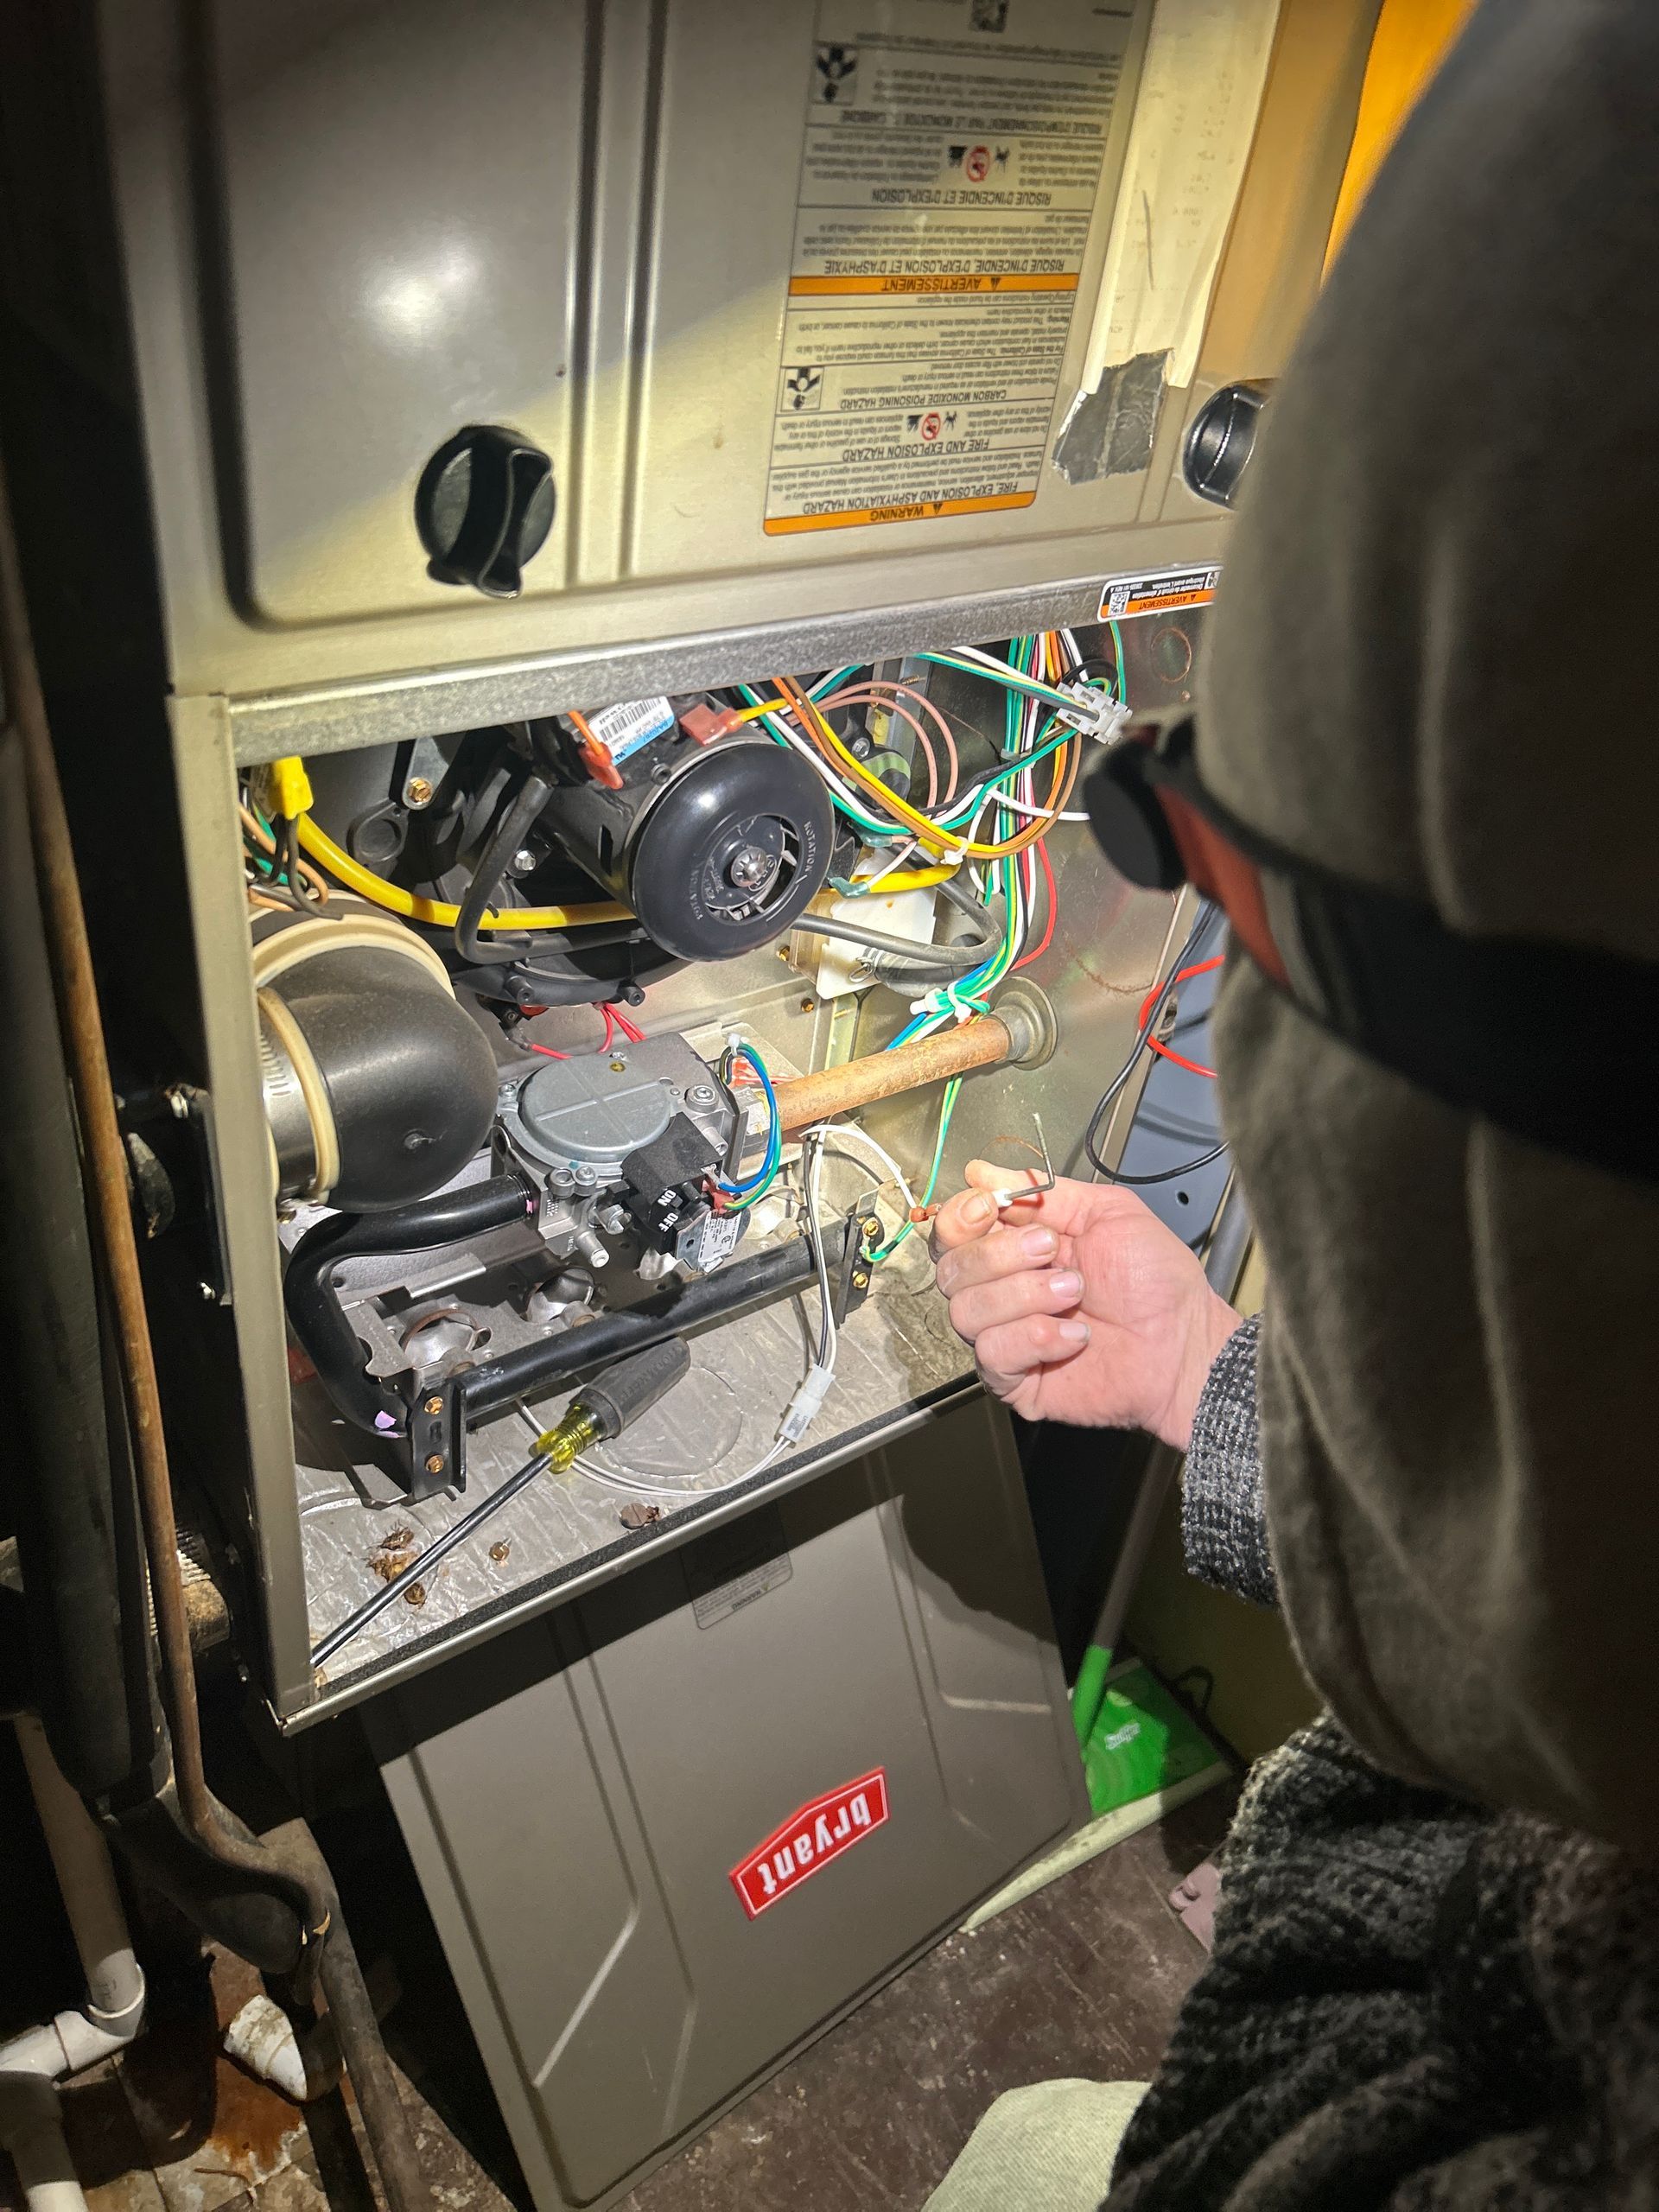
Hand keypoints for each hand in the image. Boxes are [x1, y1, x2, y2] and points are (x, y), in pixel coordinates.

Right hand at [931, 1162, 1241, 1447]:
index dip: (960, 1216)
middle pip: (951, 1268)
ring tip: (1075, 1294)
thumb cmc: (1156, 1282)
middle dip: (1001, 1254)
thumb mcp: (1107, 1212)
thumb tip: (980, 1171)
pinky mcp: (1013, 1379)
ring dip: (1026, 1295)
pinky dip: (1035, 1338)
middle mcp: (1003, 1290)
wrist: (1183, 1342)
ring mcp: (1006, 1335)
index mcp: (1018, 1247)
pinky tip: (1073, 1336)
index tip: (988, 1207)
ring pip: (966, 1310)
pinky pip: (992, 1352)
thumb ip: (1042, 1189)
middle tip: (1054, 1252)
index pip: (954, 1230)